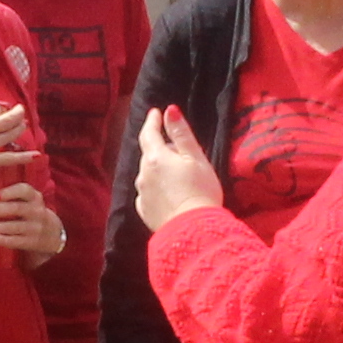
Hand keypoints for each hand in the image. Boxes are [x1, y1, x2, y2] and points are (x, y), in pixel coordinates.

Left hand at [0, 179, 65, 260]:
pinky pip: (15, 241)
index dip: (10, 192)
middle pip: (16, 209)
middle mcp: (37, 211)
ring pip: (14, 226)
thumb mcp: (22, 202)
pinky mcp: (32, 242)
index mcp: (33, 196)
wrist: (52, 234)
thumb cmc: (27, 212)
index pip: (24, 190)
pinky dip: (0, 240)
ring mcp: (36, 228)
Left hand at [132, 106, 222, 231]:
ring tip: (174, 172)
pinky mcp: (145, 211)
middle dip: (159, 147)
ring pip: (147, 174)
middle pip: (148, 154)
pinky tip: (167, 192)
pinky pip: (148, 193)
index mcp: (156, 158)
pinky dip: (156, 188)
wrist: (194, 231)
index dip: (152, 121)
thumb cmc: (200, 191)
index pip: (149, 133)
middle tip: (175, 147)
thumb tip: (169, 111)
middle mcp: (143, 174)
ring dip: (157, 169)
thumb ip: (181, 134)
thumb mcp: (196, 158)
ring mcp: (142, 194)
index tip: (155, 113)